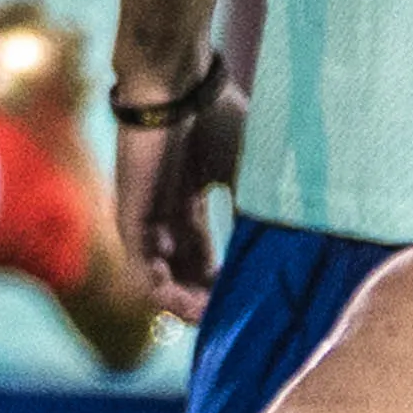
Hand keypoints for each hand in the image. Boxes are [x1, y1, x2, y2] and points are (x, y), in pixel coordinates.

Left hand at [112, 74, 244, 324]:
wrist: (179, 88)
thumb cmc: (214, 117)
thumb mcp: (244, 172)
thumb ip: (251, 209)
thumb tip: (282, 247)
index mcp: (188, 200)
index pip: (203, 256)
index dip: (223, 284)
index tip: (249, 304)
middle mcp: (164, 215)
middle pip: (183, 274)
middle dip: (208, 302)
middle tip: (236, 322)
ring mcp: (145, 220)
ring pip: (163, 281)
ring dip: (189, 306)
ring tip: (217, 323)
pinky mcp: (130, 221)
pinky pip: (145, 273)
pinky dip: (168, 297)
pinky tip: (194, 311)